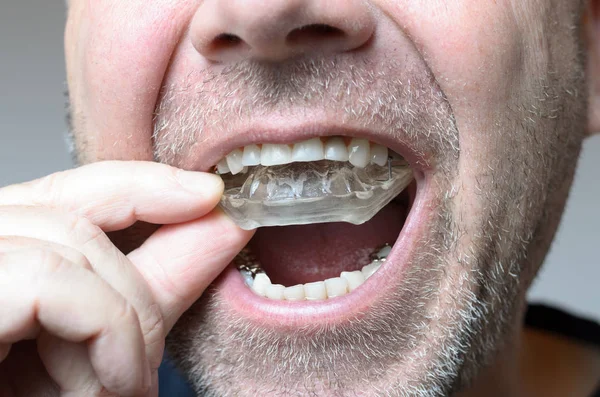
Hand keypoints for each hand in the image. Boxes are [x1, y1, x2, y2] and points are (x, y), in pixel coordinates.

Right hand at [0, 161, 252, 395]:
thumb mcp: (96, 347)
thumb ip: (154, 283)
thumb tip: (220, 224)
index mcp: (0, 259)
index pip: (72, 190)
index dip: (145, 185)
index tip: (209, 194)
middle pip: (75, 218)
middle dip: (136, 290)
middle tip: (145, 365)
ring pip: (70, 248)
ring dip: (121, 325)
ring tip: (119, 388)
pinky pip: (52, 282)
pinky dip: (103, 331)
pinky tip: (108, 384)